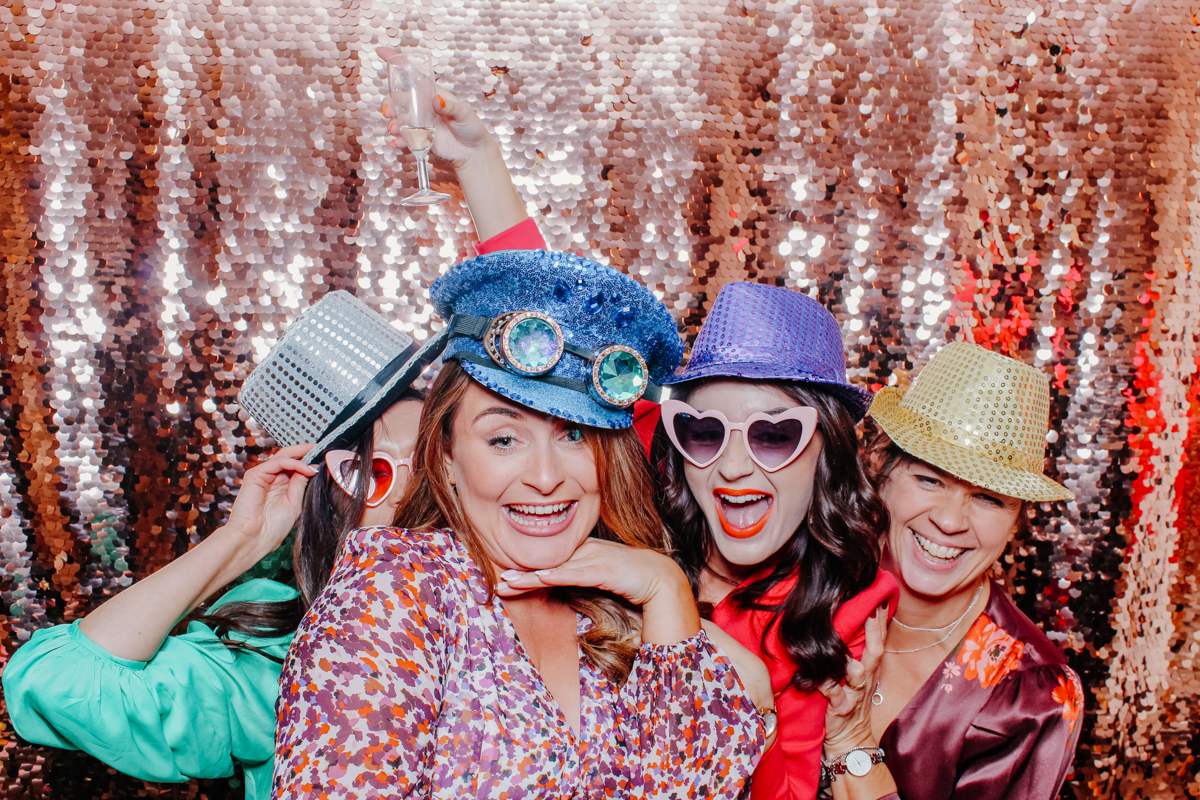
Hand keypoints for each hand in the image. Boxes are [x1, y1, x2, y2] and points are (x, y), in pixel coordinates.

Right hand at [218, 443, 316, 569]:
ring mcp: (263, 475)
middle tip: (323, 448)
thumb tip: (311, 468)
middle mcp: (271, 478)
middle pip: (289, 457)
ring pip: (284, 456)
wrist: (254, 540)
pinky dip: (295, 463)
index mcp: (281, 485)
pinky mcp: (255, 474)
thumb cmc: (272, 528)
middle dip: (306, 451)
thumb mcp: (294, 503)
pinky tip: (307, 469)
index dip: (309, 460)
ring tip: (318, 460)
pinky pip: (278, 462)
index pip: (295, 466)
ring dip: (303, 456)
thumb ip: (300, 484)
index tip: (326, 457)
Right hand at [377, 48, 496, 171]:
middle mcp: (422, 106)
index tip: (381, 51)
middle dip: (388, 103)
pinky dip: (398, 140)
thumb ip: (451, 107)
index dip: (397, 62)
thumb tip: (437, 100)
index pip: (412, 75)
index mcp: (431, 93)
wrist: (472, 152)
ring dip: (392, 123)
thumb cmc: (470, 127)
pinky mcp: (419, 138)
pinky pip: (404, 138)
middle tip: (388, 112)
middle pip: (397, 99)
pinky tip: (399, 143)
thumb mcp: (464, 114)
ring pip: (397, 119)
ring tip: (394, 131)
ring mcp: (419, 123)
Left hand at [497, 539, 699, 643]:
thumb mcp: (601, 582)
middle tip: (497, 583)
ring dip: (530, 576)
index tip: (504, 580)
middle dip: (521, 573)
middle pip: (548, 563)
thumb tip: (561, 592)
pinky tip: (540, 578)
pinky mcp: (607, 569)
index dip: (526, 571)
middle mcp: (588, 552)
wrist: (664, 579)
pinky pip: (577, 572)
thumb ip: (582, 584)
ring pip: (557, 567)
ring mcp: (597, 558)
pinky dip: (557, 575)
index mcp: (585, 554)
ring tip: (507, 583)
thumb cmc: (633, 583)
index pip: (549, 562)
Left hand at [819, 604, 886, 754]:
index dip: (880, 623)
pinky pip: (832, 692)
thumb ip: (854, 656)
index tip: (880, 600)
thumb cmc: (850, 703)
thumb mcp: (856, 678)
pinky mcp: (841, 708)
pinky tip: (815, 675)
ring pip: (856, 673)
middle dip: (874, 632)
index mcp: (870, 671)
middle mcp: (866, 680)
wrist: (849, 739)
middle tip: (872, 612)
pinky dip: (824, 683)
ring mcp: (855, 694)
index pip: (879, 643)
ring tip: (839, 644)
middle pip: (875, 653)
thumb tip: (848, 628)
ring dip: (848, 659)